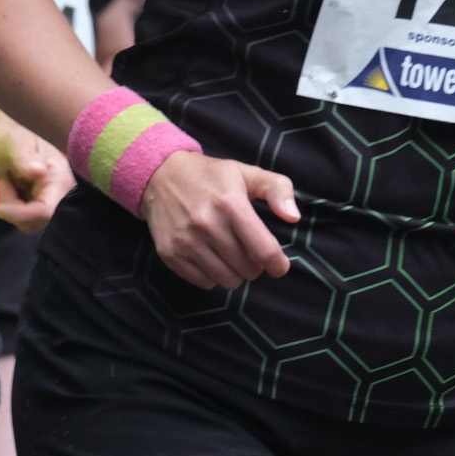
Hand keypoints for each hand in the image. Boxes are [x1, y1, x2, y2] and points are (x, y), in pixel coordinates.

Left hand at [0, 109, 73, 232]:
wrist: (9, 132)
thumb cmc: (11, 135)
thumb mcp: (13, 144)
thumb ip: (25, 159)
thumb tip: (39, 172)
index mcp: (60, 177)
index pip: (46, 211)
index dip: (21, 214)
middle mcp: (62, 192)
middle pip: (38, 221)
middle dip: (15, 209)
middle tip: (6, 183)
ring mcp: (53, 199)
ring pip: (30, 223)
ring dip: (12, 208)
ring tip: (9, 182)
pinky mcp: (43, 203)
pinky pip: (27, 219)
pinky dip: (14, 209)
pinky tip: (13, 188)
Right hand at [139, 151, 299, 290]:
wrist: (160, 175)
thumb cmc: (210, 176)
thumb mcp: (246, 173)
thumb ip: (277, 189)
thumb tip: (294, 217)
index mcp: (230, 204)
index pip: (263, 250)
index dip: (278, 264)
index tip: (279, 266)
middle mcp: (206, 224)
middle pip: (247, 269)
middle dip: (255, 265)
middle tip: (249, 251)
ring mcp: (186, 242)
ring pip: (227, 280)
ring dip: (235, 273)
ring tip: (231, 254)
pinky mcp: (170, 255)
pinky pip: (204, 283)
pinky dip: (213, 275)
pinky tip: (211, 256)